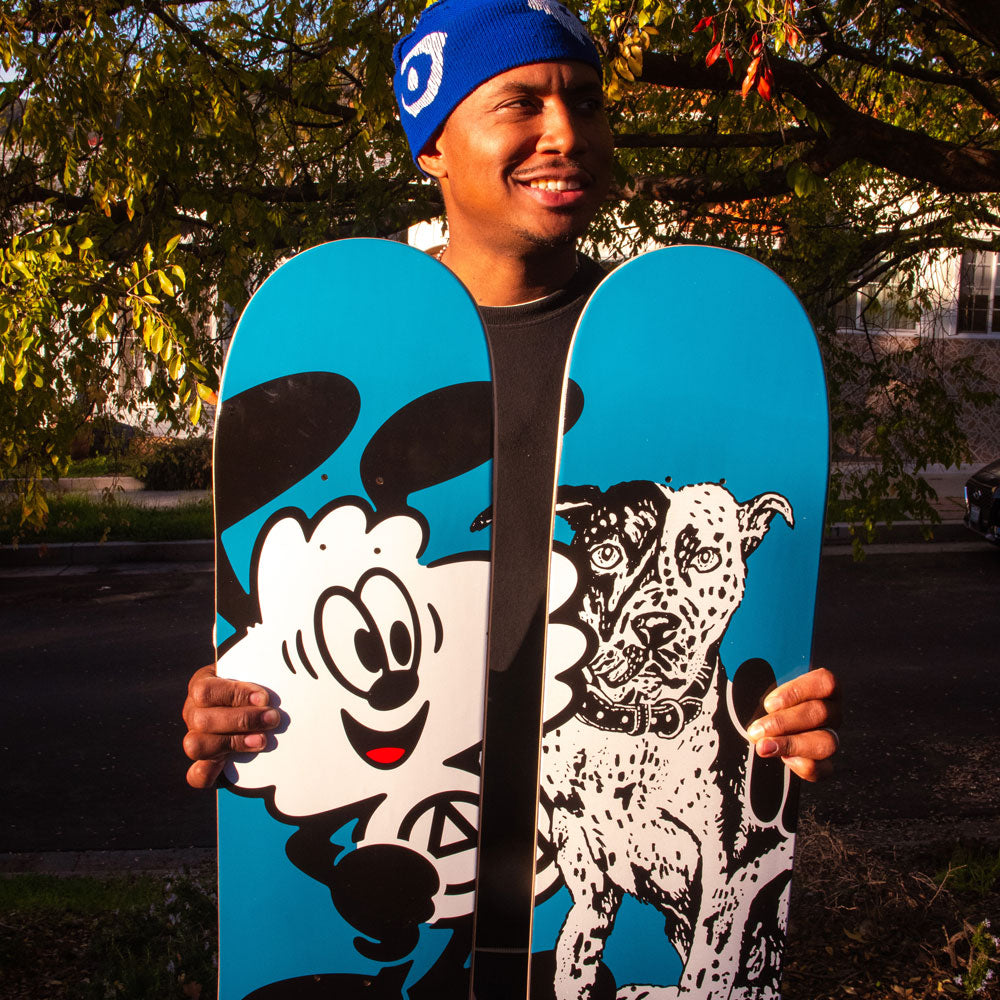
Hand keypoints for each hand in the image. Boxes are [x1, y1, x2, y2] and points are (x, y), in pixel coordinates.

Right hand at [182, 663, 279, 788]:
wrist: (254, 706)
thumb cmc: (254, 686)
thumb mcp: (254, 673)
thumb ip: (259, 673)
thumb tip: (276, 673)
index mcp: (202, 684)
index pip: (205, 691)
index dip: (234, 695)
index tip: (263, 698)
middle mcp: (193, 712)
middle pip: (202, 720)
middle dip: (242, 720)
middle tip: (272, 719)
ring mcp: (195, 738)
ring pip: (196, 746)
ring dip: (233, 743)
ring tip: (262, 740)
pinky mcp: (203, 763)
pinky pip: (195, 774)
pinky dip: (209, 773)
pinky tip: (228, 765)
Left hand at [745, 667, 840, 781]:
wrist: (755, 731)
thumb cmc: (756, 700)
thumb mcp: (754, 681)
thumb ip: (753, 671)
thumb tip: (731, 653)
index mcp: (819, 687)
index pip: (825, 682)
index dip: (798, 691)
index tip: (769, 703)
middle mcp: (830, 711)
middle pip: (821, 714)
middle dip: (784, 723)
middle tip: (756, 730)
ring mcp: (829, 736)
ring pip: (826, 742)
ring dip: (791, 744)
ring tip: (763, 747)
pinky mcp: (823, 762)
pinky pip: (823, 768)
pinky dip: (804, 766)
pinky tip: (783, 761)